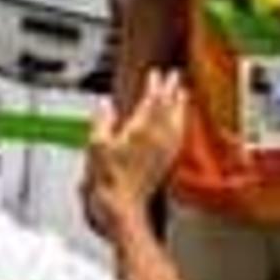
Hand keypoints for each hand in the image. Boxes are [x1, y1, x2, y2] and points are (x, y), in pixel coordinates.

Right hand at [83, 72, 188, 220]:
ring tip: (183, 94)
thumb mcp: (96, 146)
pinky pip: (178, 136)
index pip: (153, 100)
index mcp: (141, 130)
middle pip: (169, 107)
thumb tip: (106, 105)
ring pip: (177, 121)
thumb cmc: (109, 179)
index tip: (156, 73)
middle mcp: (157, 138)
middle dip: (172, 89)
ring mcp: (164, 150)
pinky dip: (181, 124)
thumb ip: (102, 121)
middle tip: (175, 75)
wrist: (123, 206)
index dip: (155, 85)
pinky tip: (180, 124)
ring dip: (180, 105)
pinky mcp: (166, 162)